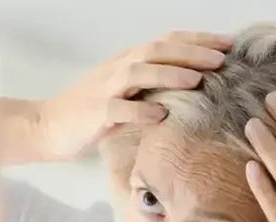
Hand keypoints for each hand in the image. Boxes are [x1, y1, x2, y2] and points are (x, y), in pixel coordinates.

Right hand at [36, 31, 232, 160]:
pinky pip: (120, 109)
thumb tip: (194, 87)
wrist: (46, 127)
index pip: (167, 42)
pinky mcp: (95, 114)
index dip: (198, 40)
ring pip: (139, 72)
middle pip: (157, 50)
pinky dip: (141, 110)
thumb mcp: (125, 94)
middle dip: (192, 52)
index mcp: (127, 62)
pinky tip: (161, 114)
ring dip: (170, 73)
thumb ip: (153, 87)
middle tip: (222, 59)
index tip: (229, 45)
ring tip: (197, 79)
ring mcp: (105, 89)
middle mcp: (118, 69)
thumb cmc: (89, 113)